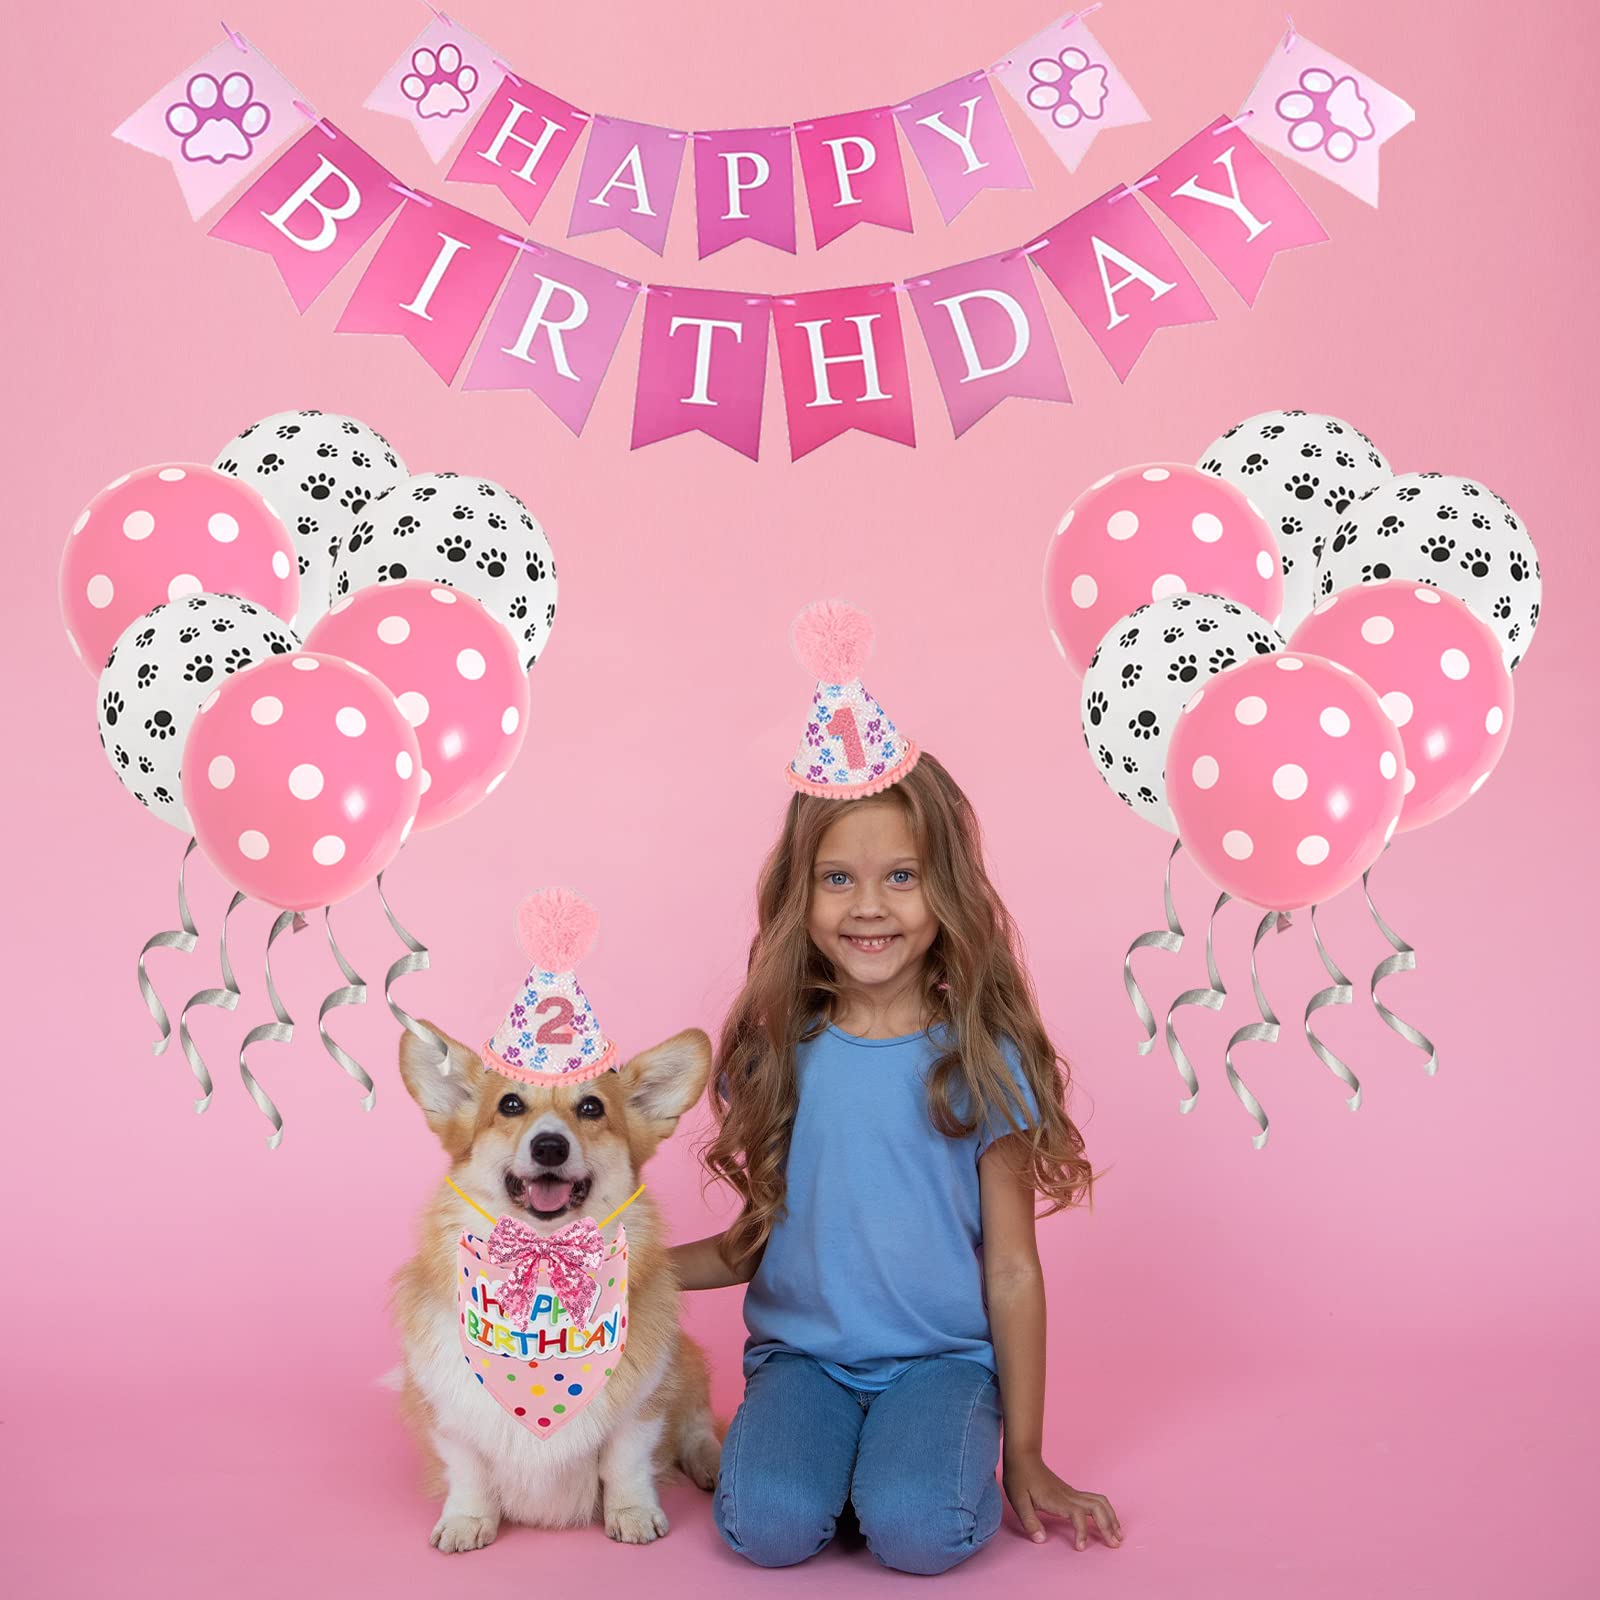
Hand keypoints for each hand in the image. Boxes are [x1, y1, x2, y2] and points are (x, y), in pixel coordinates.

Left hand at [1003, 1452, 1122, 1550]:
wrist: (1023, 1456)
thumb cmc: (1019, 1478)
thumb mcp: (1018, 1500)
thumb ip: (1029, 1521)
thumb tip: (1041, 1540)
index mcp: (1057, 1499)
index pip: (1078, 1515)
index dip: (1082, 1532)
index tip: (1080, 1548)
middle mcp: (1069, 1495)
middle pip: (1097, 1507)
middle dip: (1108, 1525)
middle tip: (1115, 1544)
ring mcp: (1072, 1493)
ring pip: (1100, 1502)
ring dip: (1111, 1518)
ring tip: (1118, 1535)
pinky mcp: (1072, 1493)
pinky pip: (1095, 1501)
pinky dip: (1106, 1512)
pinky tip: (1107, 1522)